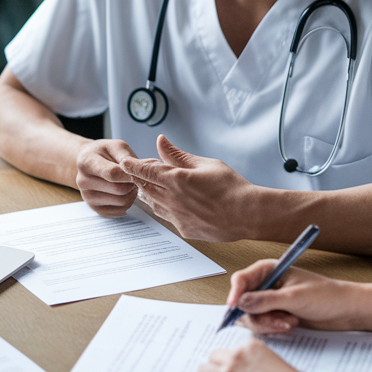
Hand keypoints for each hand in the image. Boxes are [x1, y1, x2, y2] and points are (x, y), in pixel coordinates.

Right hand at [75, 139, 138, 216]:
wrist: (90, 162)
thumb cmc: (105, 153)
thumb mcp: (116, 146)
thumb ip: (127, 158)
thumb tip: (139, 171)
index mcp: (86, 162)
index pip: (112, 173)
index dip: (129, 174)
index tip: (138, 171)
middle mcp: (83, 182)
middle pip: (119, 189)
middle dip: (132, 183)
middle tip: (133, 175)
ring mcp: (88, 198)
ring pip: (122, 202)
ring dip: (131, 193)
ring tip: (128, 182)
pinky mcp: (96, 209)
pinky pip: (121, 210)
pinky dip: (127, 201)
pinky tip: (123, 191)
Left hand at [119, 135, 258, 241]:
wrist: (247, 214)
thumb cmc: (231, 187)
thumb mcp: (206, 164)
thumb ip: (179, 155)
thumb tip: (161, 142)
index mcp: (177, 180)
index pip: (145, 171)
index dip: (133, 165)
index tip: (124, 162)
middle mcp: (173, 200)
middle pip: (145, 187)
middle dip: (140, 179)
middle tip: (140, 171)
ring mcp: (177, 217)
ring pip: (153, 203)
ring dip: (150, 193)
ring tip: (155, 186)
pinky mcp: (184, 229)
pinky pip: (167, 217)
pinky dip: (165, 207)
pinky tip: (172, 202)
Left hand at [197, 339, 326, 371]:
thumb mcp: (274, 361)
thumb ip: (257, 360)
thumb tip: (247, 368)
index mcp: (250, 346)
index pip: (229, 349)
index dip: (230, 360)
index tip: (233, 369)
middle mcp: (236, 356)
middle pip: (213, 356)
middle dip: (216, 366)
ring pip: (203, 370)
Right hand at [228, 260, 361, 333]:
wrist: (344, 310)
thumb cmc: (326, 296)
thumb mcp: (294, 298)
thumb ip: (265, 301)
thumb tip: (240, 303)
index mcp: (268, 270)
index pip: (241, 280)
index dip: (234, 295)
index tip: (234, 310)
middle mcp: (266, 284)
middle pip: (243, 302)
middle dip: (259, 316)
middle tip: (279, 321)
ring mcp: (269, 301)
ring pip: (251, 317)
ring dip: (268, 324)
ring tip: (290, 322)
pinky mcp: (274, 315)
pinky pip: (262, 325)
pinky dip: (273, 328)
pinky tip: (290, 326)